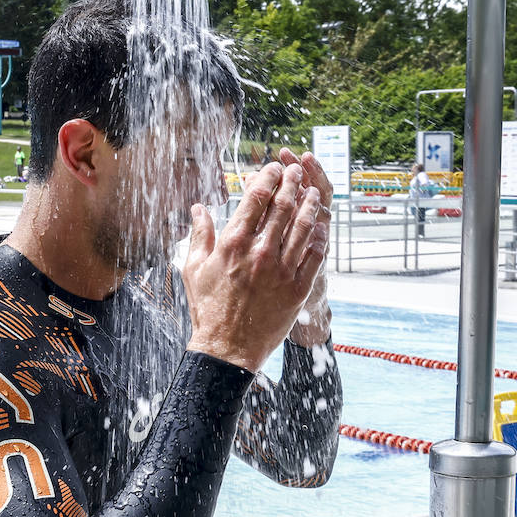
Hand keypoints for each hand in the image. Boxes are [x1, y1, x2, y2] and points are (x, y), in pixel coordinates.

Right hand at [182, 162, 325, 371]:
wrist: (227, 348)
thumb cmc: (208, 308)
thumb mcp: (194, 268)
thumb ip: (200, 234)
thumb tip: (199, 207)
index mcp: (232, 243)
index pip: (256, 198)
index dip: (268, 177)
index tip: (274, 168)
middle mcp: (259, 252)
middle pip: (283, 206)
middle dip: (293, 183)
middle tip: (298, 172)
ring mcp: (281, 270)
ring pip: (303, 227)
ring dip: (311, 205)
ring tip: (314, 192)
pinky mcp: (297, 288)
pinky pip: (315, 255)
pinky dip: (320, 237)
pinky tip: (322, 226)